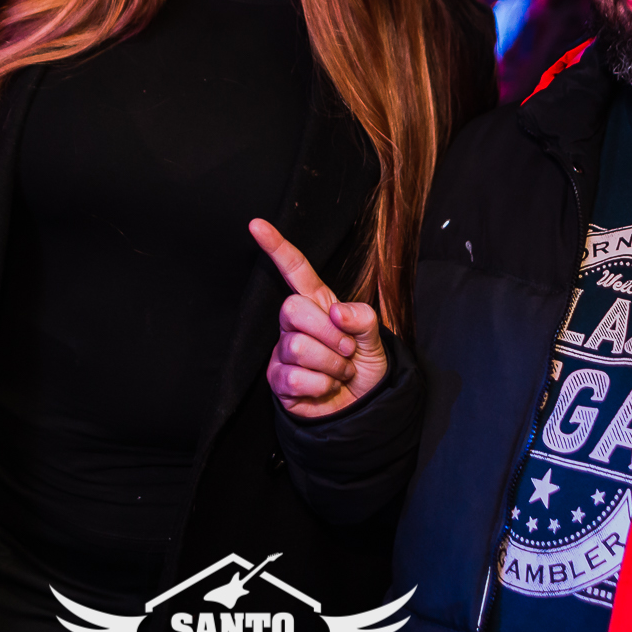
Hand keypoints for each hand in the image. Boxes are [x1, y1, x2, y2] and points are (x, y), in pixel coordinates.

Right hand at [250, 218, 386, 419]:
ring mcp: (283, 351)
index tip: (257, 224)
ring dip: (330, 366)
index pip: (295, 269)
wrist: (362, 407)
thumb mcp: (375, 338)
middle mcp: (295, 324)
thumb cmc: (364, 366)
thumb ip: (363, 318)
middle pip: (292, 309)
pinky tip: (325, 387)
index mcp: (318, 303)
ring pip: (297, 348)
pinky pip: (294, 378)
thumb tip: (337, 313)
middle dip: (328, 334)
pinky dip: (320, 386)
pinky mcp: (279, 380)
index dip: (276, 247)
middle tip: (347, 351)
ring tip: (339, 372)